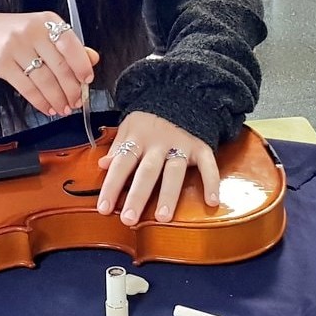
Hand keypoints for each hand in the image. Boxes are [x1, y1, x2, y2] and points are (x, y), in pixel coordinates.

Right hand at [0, 11, 98, 115]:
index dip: (82, 66)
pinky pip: (26, 88)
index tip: (87, 81)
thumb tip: (93, 59)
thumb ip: (69, 45)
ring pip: (44, 80)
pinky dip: (40, 101)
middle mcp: (32, 32)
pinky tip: (47, 107)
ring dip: (57, 99)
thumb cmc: (17, 33)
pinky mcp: (2, 64)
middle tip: (76, 102)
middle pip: (59, 67)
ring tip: (64, 108)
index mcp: (47, 21)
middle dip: (71, 89)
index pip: (71, 45)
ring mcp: (15, 47)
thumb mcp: (44, 31)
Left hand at [96, 111, 219, 225]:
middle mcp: (159, 143)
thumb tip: (103, 165)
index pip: (122, 164)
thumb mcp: (129, 126)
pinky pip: (209, 165)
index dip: (112, 186)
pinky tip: (212, 202)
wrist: (182, 95)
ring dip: (168, 195)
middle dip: (137, 196)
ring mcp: (182, 145)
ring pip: (174, 172)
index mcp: (138, 138)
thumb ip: (118, 147)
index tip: (104, 208)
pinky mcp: (202, 146)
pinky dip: (212, 183)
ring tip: (162, 218)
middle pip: (147, 172)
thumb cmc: (150, 119)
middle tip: (129, 219)